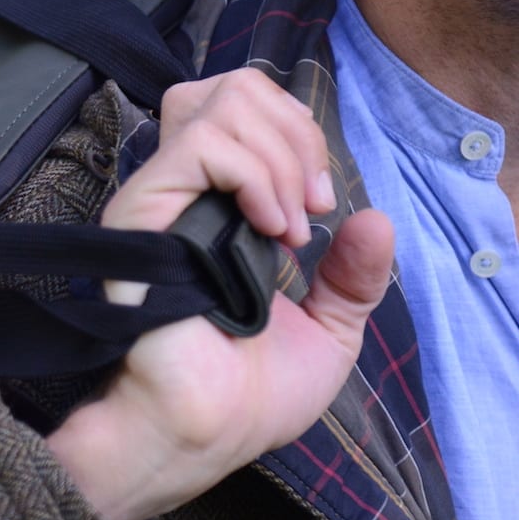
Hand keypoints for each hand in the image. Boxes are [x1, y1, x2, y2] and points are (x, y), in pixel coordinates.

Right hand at [46, 71, 394, 519]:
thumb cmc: (245, 398)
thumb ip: (353, 276)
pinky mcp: (143, 211)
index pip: (249, 113)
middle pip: (234, 88)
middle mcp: (182, 194)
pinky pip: (203, 144)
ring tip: (291, 224)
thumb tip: (377, 219)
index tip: (321, 210)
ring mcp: (159, 198)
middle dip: (296, 135)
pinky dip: (256, 174)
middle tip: (311, 206)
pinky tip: (272, 229)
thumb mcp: (327, 330)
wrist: (204, 431)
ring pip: (217, 102)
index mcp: (214, 211)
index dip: (300, 139)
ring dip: (280, 155)